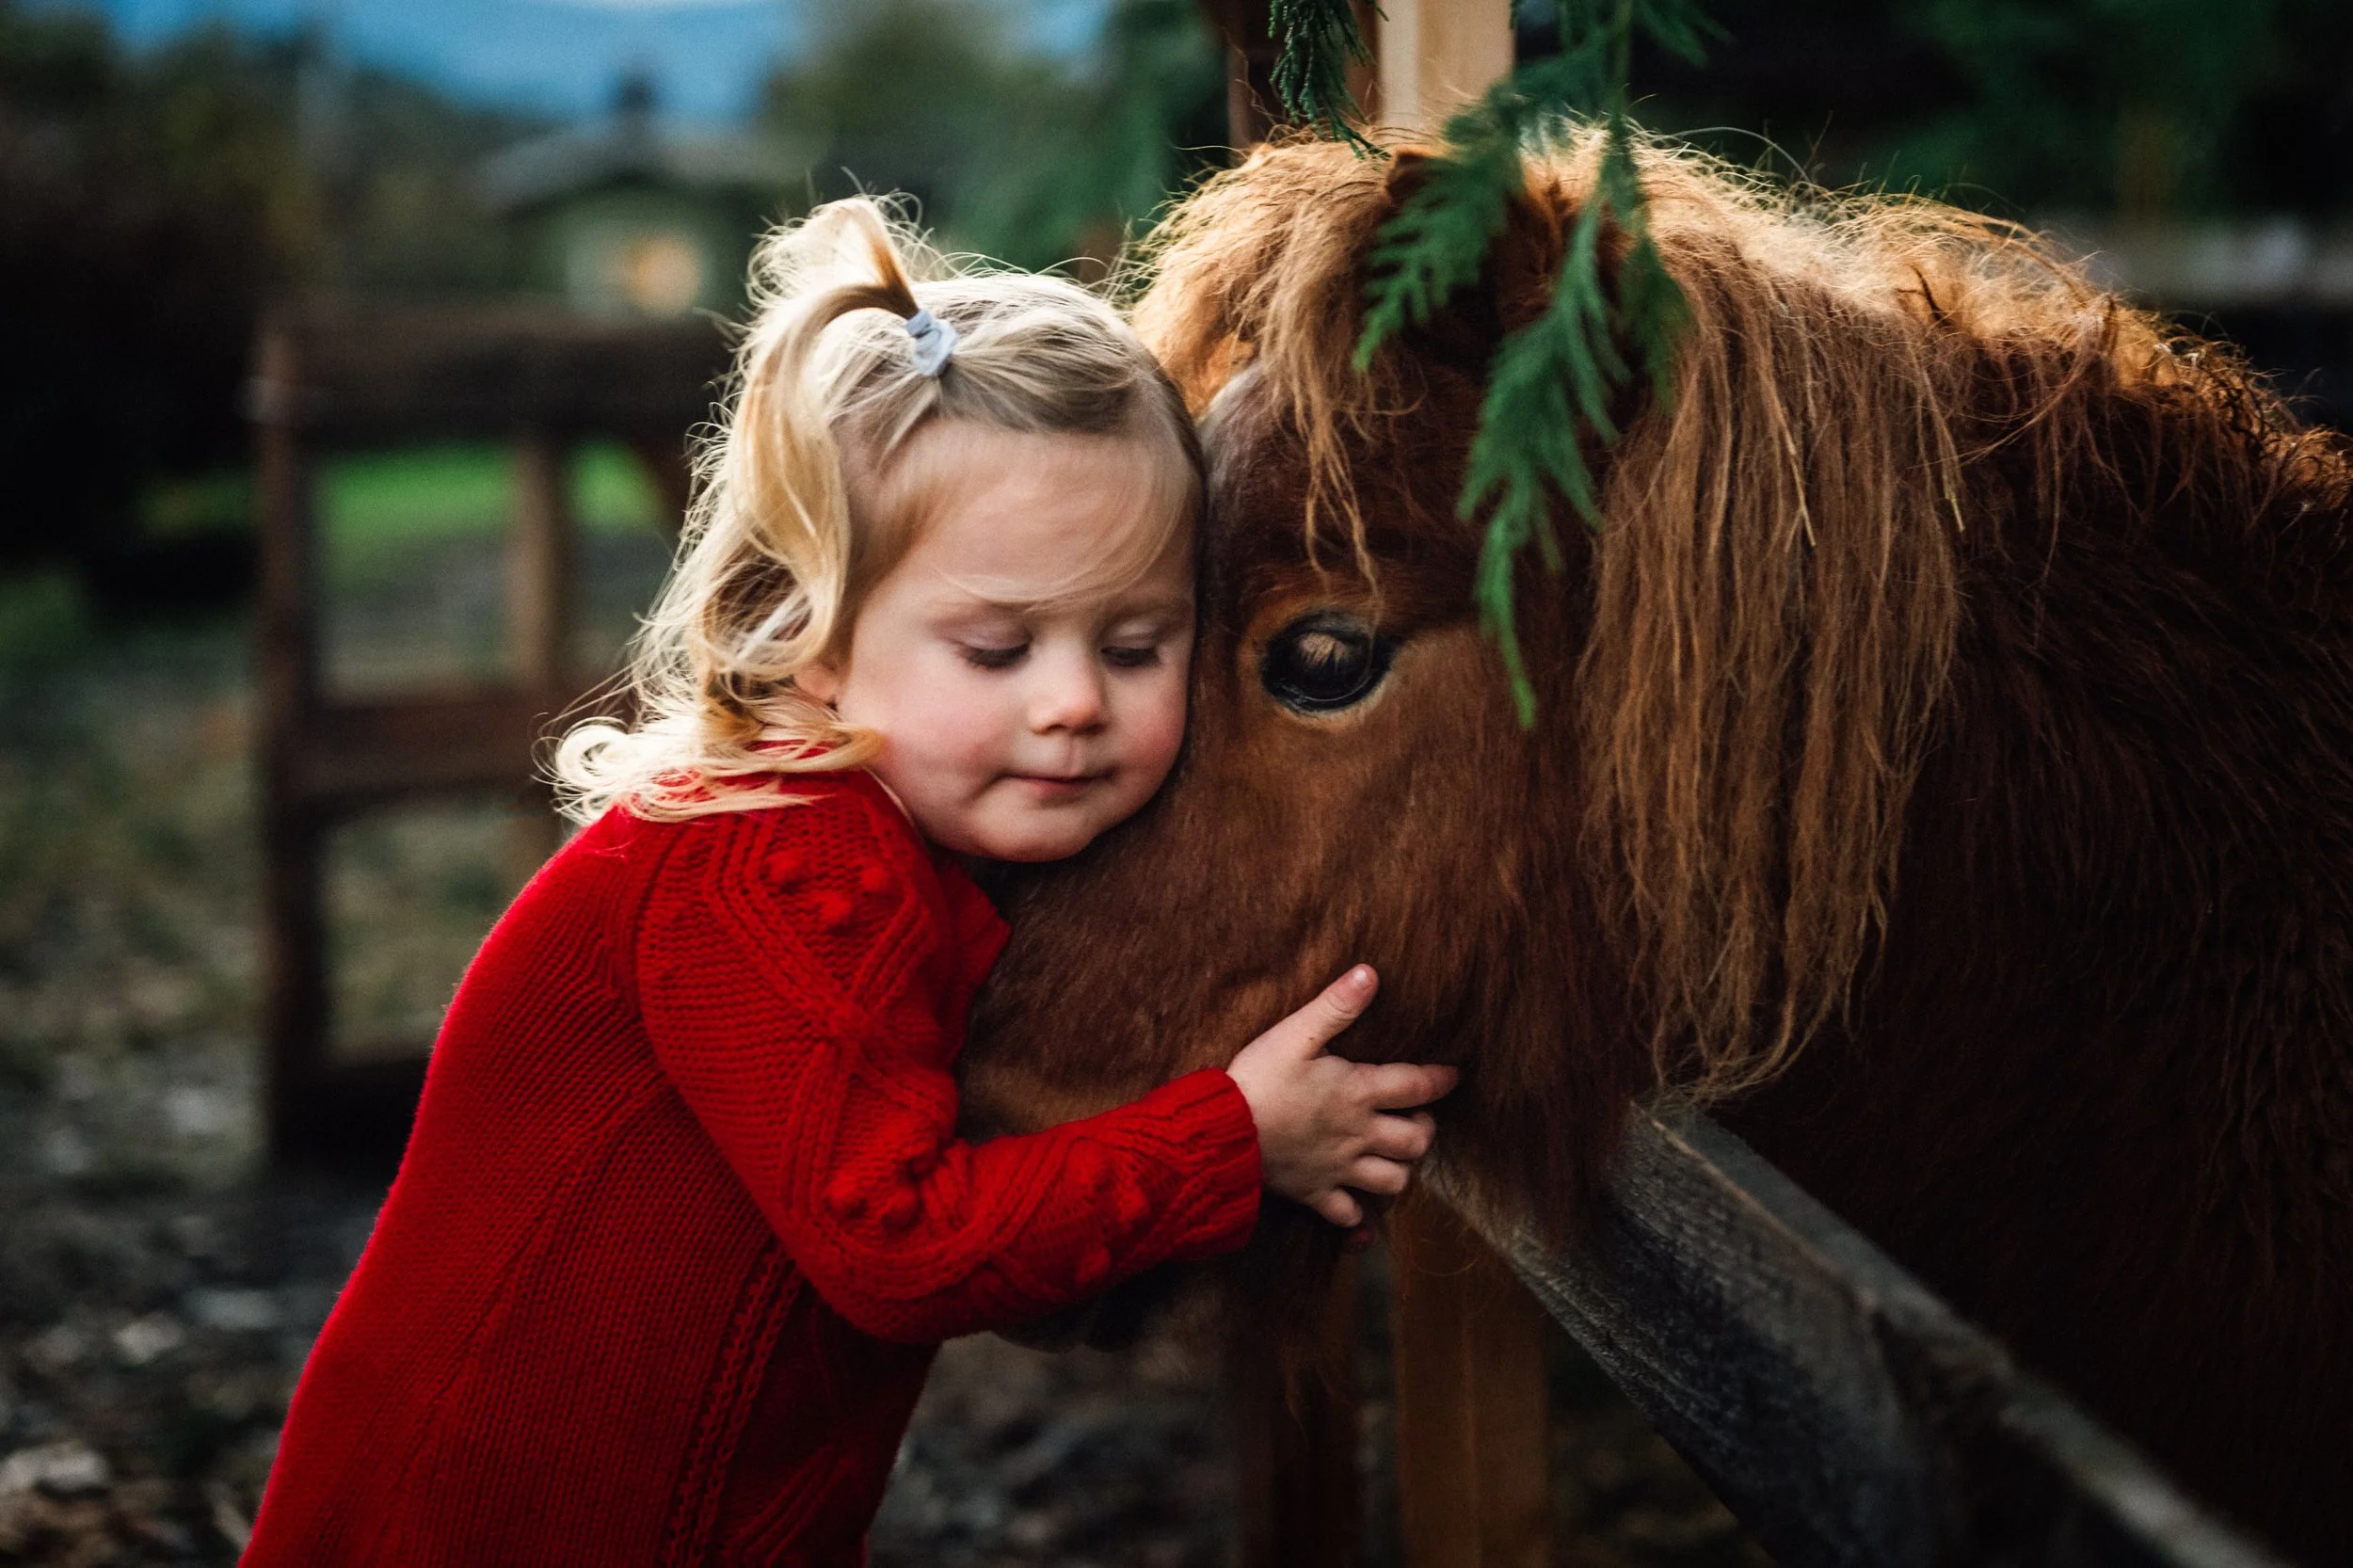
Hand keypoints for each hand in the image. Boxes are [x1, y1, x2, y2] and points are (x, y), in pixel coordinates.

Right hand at [1225, 966, 1459, 1227]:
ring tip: (1393, 1155)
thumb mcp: (1295, 1034)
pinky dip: (1359, 1218)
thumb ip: (1336, 1005)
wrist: (1222, 1133)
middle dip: (1425, 1130)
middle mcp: (1358, 1135)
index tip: (1452, 1075)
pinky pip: (1348, 1217)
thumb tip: (1370, 973)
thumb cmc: (1259, 1079)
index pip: (1417, 1086)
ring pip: (1392, 1182)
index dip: (1440, 1080)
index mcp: (1358, 1093)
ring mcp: (1339, 1169)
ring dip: (1400, 1170)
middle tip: (1417, 1117)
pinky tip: (1358, 1210)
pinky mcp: (1315, 1193)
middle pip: (1415, 1142)